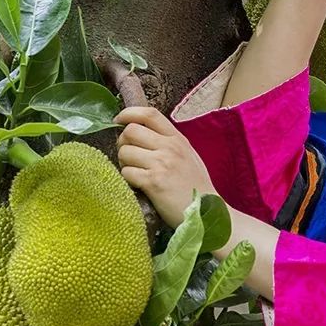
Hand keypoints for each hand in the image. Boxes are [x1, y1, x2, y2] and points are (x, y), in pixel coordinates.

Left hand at [114, 107, 217, 227]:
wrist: (207, 211)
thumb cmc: (196, 186)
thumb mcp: (187, 156)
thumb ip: (168, 143)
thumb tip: (141, 134)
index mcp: (177, 139)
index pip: (149, 114)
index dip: (129, 113)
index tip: (118, 120)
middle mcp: (170, 147)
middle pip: (131, 131)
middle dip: (123, 143)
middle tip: (128, 156)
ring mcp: (162, 163)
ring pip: (125, 152)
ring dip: (124, 163)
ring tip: (135, 173)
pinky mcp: (154, 182)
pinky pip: (127, 172)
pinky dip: (127, 180)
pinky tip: (139, 186)